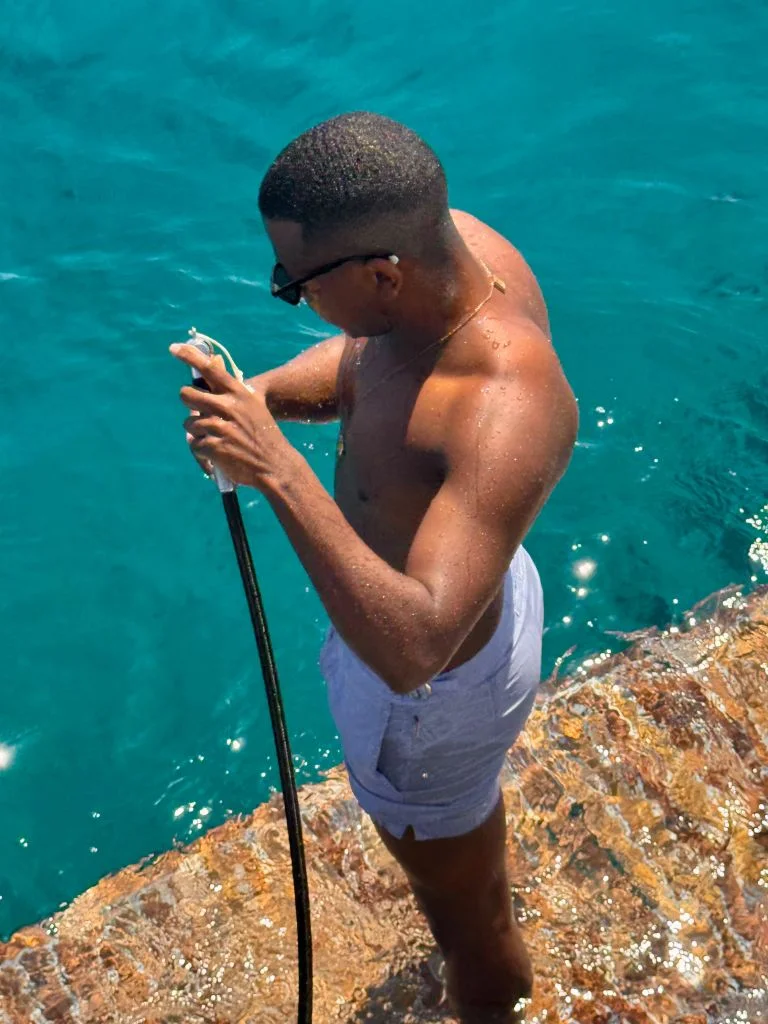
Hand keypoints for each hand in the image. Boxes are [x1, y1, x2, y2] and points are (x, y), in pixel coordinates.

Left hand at [171, 343, 286, 488]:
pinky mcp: (214, 447)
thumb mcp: (252, 405)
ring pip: (189, 422)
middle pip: (187, 394)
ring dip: (196, 431)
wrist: (274, 465)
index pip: (209, 369)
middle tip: (198, 410)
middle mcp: (228, 407)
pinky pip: (194, 443)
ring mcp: (220, 427)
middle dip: (189, 402)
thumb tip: (214, 359)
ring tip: (214, 438)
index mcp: (239, 394)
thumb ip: (231, 385)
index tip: (173, 348)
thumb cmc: (262, 434)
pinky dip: (202, 449)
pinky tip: (215, 452)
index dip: (189, 356)